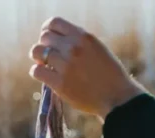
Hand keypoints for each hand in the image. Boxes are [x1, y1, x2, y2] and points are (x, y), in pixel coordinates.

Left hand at [28, 17, 146, 118]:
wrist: (117, 97)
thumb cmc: (109, 74)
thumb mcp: (97, 48)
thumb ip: (79, 42)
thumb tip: (57, 41)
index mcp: (84, 37)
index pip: (54, 23)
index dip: (47, 30)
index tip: (48, 39)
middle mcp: (74, 47)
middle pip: (44, 37)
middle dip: (44, 45)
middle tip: (48, 57)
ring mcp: (66, 65)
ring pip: (37, 52)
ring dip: (38, 58)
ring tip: (45, 65)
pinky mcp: (60, 83)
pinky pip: (36, 71)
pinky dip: (36, 71)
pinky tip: (45, 75)